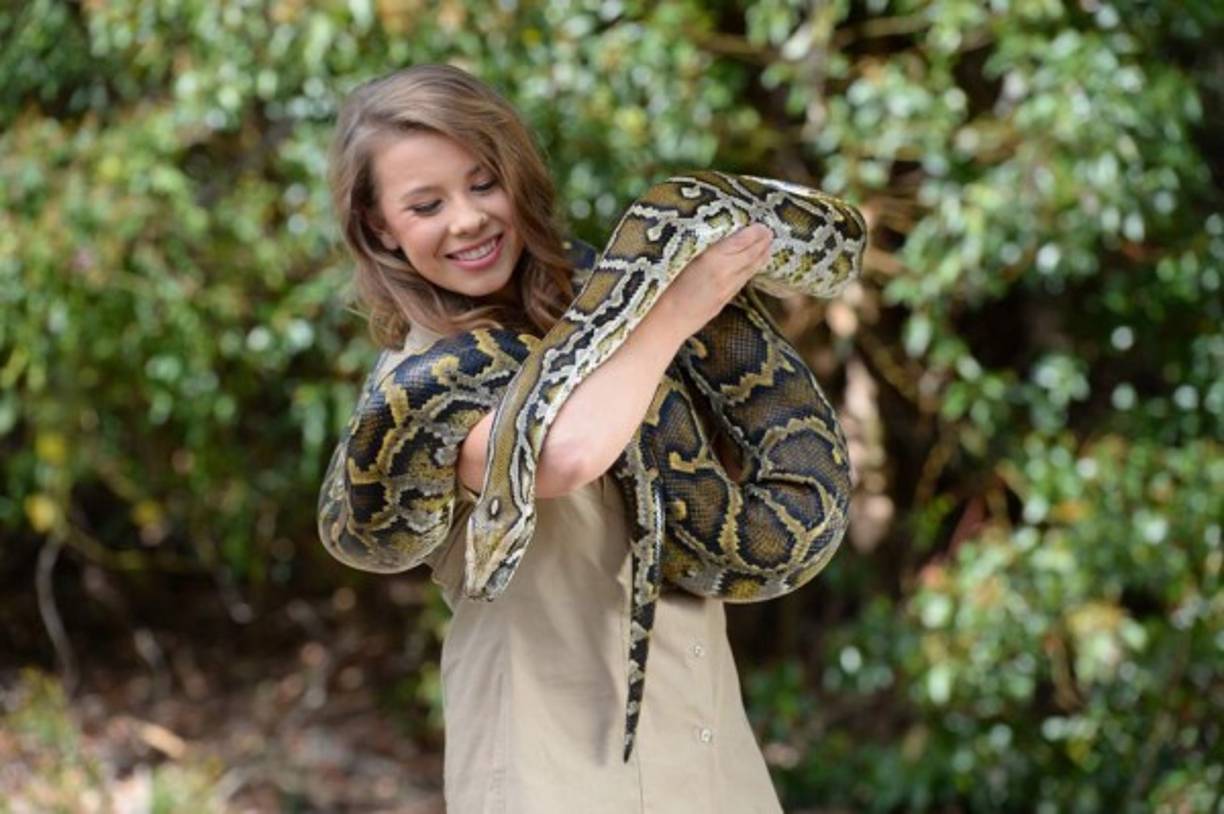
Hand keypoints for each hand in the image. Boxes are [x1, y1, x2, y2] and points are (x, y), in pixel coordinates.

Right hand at [655, 223, 772, 338]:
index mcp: (712, 259)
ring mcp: (726, 290)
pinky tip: (753, 266)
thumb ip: (701, 247)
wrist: (665, 322)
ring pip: (749, 270)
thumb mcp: (679, 258)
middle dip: (762, 243)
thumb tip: (715, 236)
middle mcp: (724, 274)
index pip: (740, 242)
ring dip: (761, 257)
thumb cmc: (663, 287)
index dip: (753, 233)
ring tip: (769, 246)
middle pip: (750, 256)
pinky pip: (742, 281)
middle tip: (770, 231)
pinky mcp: (723, 301)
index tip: (762, 224)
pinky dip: (751, 270)